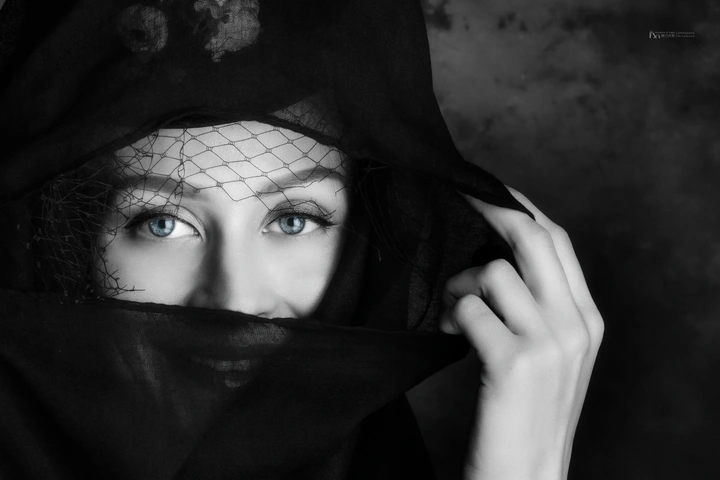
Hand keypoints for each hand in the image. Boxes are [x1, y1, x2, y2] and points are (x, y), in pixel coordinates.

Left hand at [439, 188, 602, 479]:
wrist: (527, 473)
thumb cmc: (525, 410)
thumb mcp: (548, 352)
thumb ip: (535, 305)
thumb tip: (492, 257)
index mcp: (586, 319)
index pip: (558, 240)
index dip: (521, 208)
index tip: (490, 191)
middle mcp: (575, 324)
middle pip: (534, 237)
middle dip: (492, 210)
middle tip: (460, 201)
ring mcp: (549, 342)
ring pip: (495, 271)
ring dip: (462, 284)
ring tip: (454, 311)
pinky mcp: (515, 362)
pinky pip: (470, 307)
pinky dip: (452, 314)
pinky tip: (452, 334)